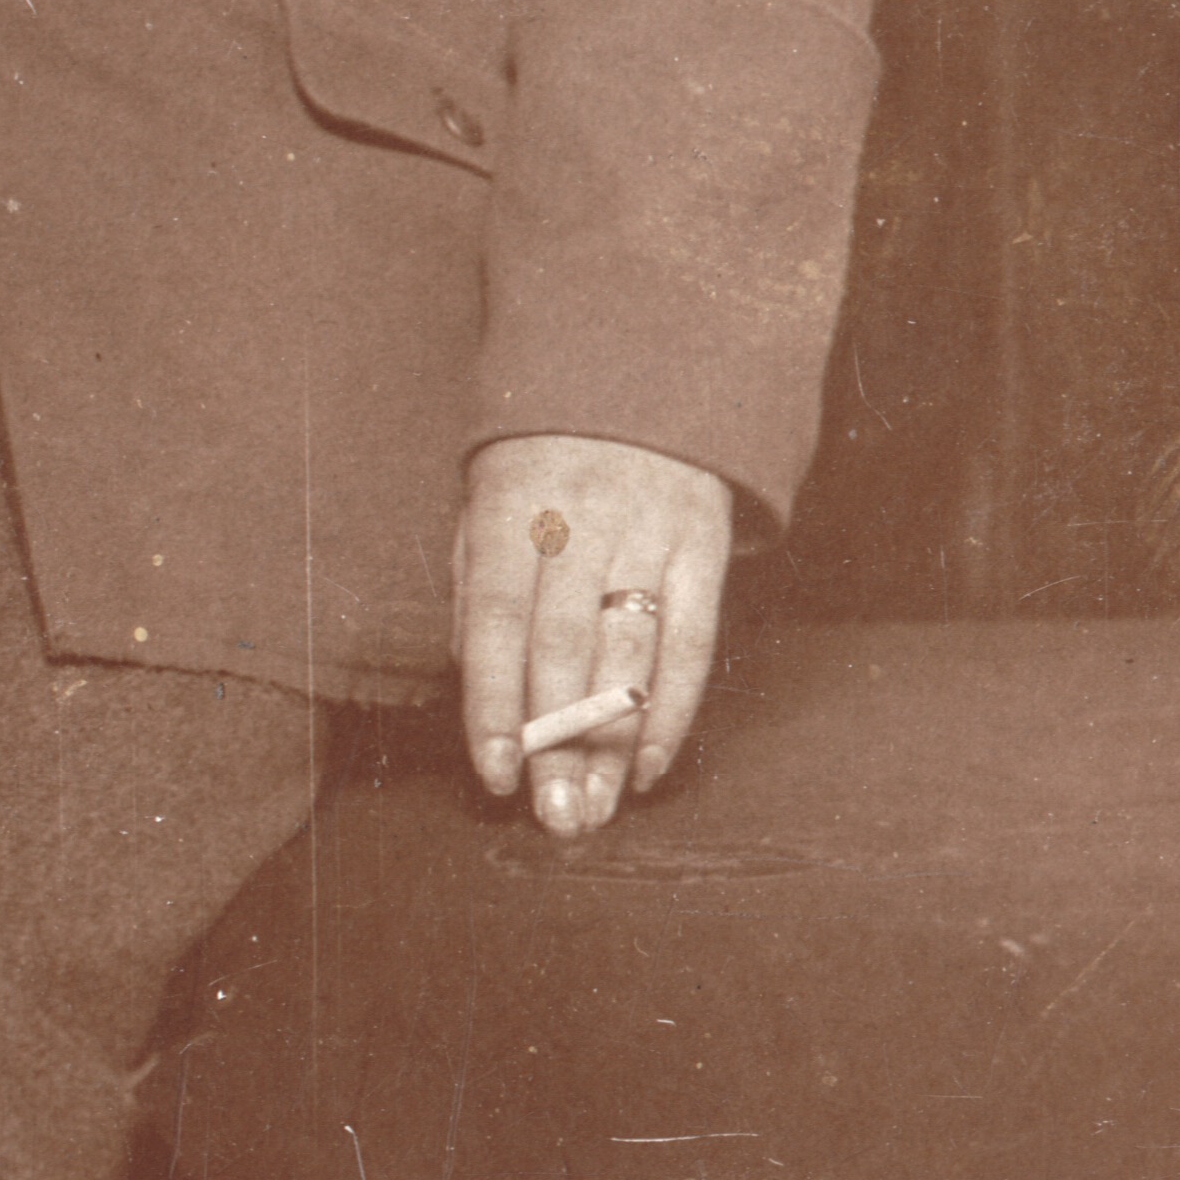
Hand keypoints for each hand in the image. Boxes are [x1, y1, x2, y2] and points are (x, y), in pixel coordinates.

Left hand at [456, 437, 735, 844]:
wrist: (648, 363)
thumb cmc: (545, 454)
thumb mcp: (487, 491)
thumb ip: (476, 579)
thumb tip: (472, 672)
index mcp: (514, 505)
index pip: (498, 619)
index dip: (494, 701)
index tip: (495, 772)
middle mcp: (585, 518)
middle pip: (565, 647)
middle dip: (557, 742)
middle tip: (554, 817)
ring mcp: (652, 530)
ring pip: (630, 651)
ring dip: (612, 743)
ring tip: (595, 809)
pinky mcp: (706, 543)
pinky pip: (693, 639)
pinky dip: (672, 710)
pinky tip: (648, 766)